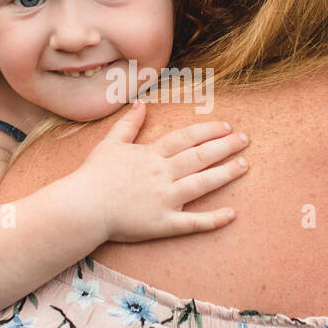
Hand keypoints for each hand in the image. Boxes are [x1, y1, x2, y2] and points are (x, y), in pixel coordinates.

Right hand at [70, 101, 249, 242]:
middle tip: (245, 140)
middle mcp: (162, 174)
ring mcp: (164, 199)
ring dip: (225, 174)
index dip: (208, 131)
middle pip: (200, 157)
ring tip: (244, 165)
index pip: (186, 138)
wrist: (82, 207)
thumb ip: (128, 124)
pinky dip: (213, 219)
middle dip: (225, 147)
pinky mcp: (163, 224)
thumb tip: (141, 103)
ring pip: (202, 184)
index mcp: (151, 155)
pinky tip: (232, 214)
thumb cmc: (93, 175)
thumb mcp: (109, 143)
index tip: (226, 127)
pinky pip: (193, 222)